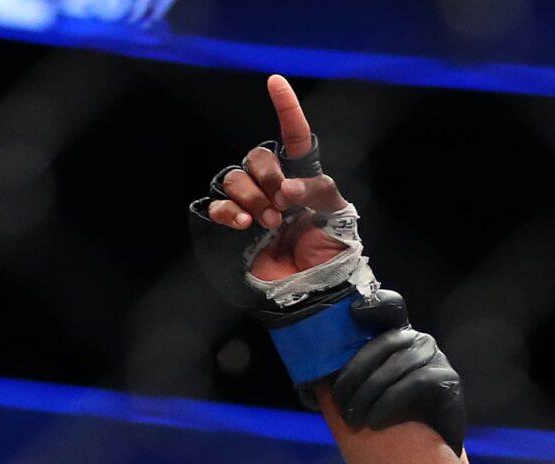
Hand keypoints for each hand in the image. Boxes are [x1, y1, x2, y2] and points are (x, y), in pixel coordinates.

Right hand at [204, 75, 351, 283]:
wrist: (314, 290)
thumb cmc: (329, 253)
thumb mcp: (338, 215)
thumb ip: (318, 190)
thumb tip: (285, 188)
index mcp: (302, 177)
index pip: (293, 137)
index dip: (286, 108)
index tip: (275, 82)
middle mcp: (273, 186)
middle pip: (256, 157)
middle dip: (268, 175)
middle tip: (284, 204)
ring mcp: (251, 205)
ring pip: (234, 178)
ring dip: (252, 196)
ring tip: (269, 222)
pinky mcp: (231, 227)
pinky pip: (216, 205)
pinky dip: (228, 211)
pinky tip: (245, 224)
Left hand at [330, 287, 467, 451]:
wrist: (429, 450)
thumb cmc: (395, 417)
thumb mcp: (365, 395)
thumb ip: (343, 383)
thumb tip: (307, 389)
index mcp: (397, 336)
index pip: (391, 307)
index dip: (375, 303)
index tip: (353, 312)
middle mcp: (418, 341)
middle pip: (384, 342)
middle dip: (355, 372)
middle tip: (338, 402)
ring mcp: (436, 357)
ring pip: (396, 365)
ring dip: (369, 393)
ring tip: (354, 419)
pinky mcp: (448, 379)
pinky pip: (416, 382)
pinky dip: (390, 402)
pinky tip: (375, 421)